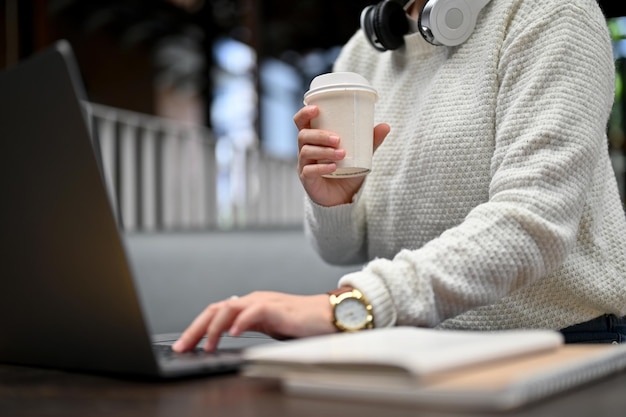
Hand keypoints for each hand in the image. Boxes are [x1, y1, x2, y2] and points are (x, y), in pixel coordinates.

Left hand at [172, 292, 334, 351]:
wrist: (329, 314)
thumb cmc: (302, 323)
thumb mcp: (269, 328)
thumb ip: (250, 329)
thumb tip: (227, 341)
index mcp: (249, 305)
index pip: (216, 313)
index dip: (196, 328)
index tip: (183, 346)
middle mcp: (254, 300)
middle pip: (216, 309)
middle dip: (196, 328)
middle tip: (182, 347)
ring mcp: (265, 302)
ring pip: (230, 308)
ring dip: (214, 327)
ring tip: (207, 345)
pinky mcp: (279, 308)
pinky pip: (255, 311)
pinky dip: (242, 321)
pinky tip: (234, 334)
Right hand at [294, 105, 389, 206]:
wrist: (343, 197)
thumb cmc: (347, 171)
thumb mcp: (361, 154)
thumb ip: (370, 141)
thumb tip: (386, 126)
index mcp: (314, 139)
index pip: (301, 122)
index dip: (304, 113)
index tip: (317, 109)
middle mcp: (305, 150)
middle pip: (303, 136)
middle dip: (320, 135)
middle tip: (338, 139)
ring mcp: (304, 165)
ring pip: (306, 152)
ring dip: (324, 151)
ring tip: (342, 154)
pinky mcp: (307, 180)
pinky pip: (309, 171)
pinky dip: (322, 168)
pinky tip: (334, 167)